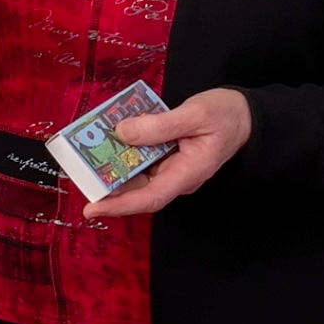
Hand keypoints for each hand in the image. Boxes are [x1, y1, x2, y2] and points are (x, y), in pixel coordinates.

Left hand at [83, 88, 252, 218]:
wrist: (246, 114)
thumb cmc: (227, 115)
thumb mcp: (195, 115)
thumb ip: (160, 125)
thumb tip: (123, 133)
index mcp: (187, 174)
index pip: (149, 198)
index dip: (119, 206)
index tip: (92, 209)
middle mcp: (176, 177)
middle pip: (137, 189)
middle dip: (106, 185)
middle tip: (78, 173)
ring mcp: (171, 168)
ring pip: (136, 174)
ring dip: (112, 166)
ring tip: (85, 156)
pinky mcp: (167, 157)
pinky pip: (142, 159)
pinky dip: (124, 150)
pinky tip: (107, 138)